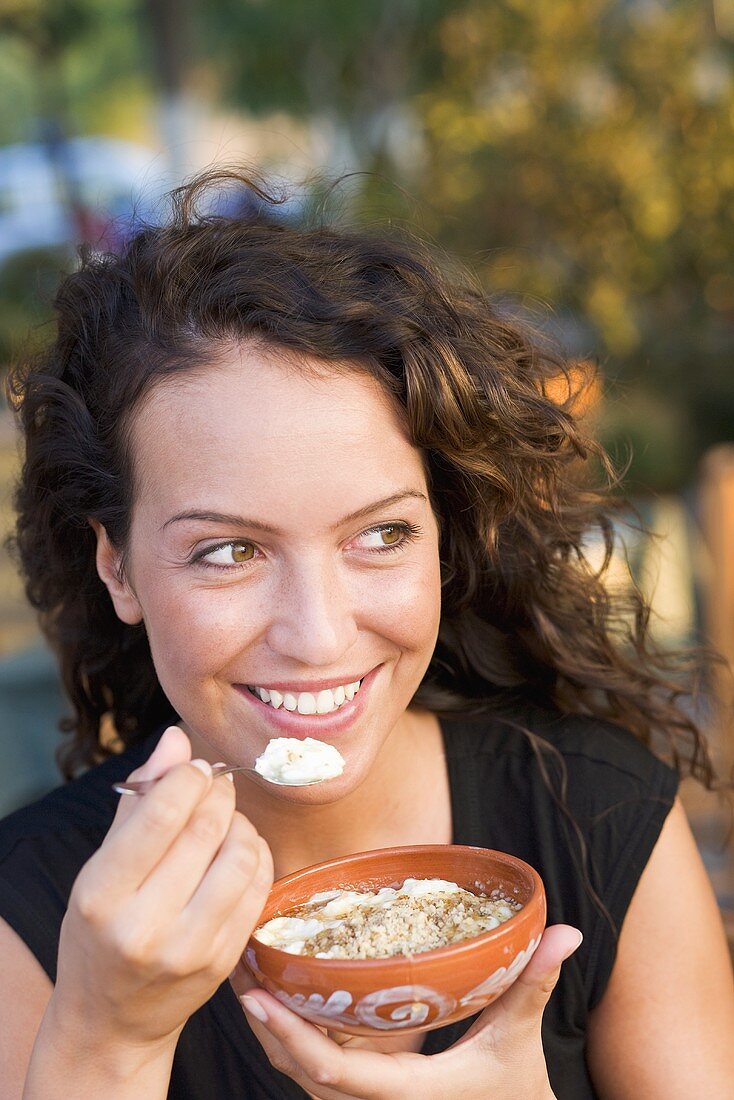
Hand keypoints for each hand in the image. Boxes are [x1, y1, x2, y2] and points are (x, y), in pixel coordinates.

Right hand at [48, 725, 273, 1053]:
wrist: (111, 1020)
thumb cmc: (100, 930)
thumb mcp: (101, 866)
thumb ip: (139, 800)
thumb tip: (176, 739)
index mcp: (102, 895)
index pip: (163, 814)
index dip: (189, 776)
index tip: (194, 768)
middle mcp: (144, 926)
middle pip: (206, 829)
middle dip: (218, 792)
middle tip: (215, 783)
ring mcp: (190, 948)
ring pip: (241, 854)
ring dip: (240, 822)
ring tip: (225, 819)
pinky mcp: (224, 961)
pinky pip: (259, 886)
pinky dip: (257, 853)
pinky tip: (240, 848)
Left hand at [239, 924, 580, 1099]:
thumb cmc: (517, 1095)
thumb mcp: (522, 1039)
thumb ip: (534, 985)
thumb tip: (564, 933)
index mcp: (406, 1095)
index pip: (332, 1073)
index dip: (289, 1037)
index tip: (257, 996)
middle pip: (299, 1074)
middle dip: (265, 1025)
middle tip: (239, 967)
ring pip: (303, 1076)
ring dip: (272, 1030)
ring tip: (249, 973)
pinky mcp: (370, 1097)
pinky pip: (319, 1073)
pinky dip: (294, 1039)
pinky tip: (286, 996)